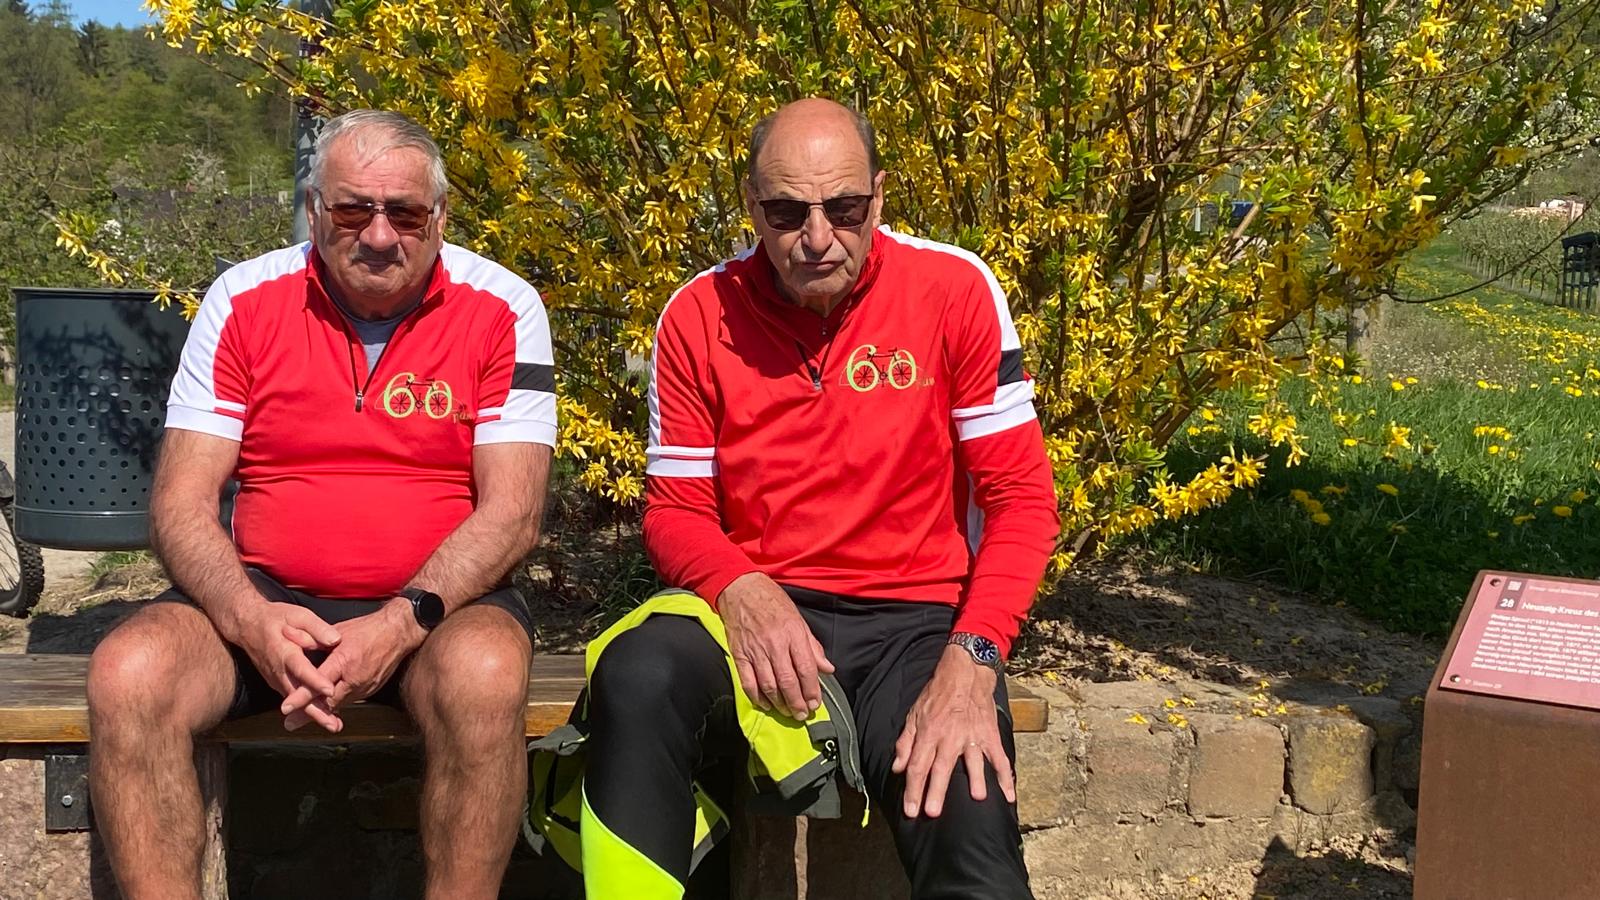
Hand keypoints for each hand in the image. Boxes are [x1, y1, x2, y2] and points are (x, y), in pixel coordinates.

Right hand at [219, 598, 344, 732]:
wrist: (246, 625)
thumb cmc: (275, 618)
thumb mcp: (297, 615)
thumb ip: (317, 628)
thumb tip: (336, 639)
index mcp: (284, 651)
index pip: (301, 668)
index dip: (315, 680)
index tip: (330, 690)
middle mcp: (278, 670)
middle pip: (297, 694)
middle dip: (315, 711)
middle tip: (333, 724)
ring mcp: (275, 679)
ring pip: (294, 700)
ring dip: (312, 714)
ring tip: (332, 725)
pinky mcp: (277, 682)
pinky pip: (292, 698)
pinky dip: (305, 709)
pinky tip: (323, 717)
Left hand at [279, 599, 425, 731]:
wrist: (398, 632)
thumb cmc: (369, 629)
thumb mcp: (338, 631)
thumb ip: (313, 639)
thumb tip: (288, 636)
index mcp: (344, 661)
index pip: (318, 683)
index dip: (300, 697)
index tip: (286, 708)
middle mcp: (355, 678)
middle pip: (327, 702)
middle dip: (307, 714)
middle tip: (290, 724)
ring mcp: (365, 686)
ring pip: (338, 704)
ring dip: (321, 712)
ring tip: (302, 720)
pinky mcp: (371, 690)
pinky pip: (349, 700)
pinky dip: (336, 705)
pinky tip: (325, 709)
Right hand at [719, 572, 833, 719]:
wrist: (741, 590)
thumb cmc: (772, 602)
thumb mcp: (798, 619)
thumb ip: (813, 647)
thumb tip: (827, 668)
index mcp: (793, 634)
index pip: (806, 668)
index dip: (812, 690)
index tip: (816, 703)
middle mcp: (775, 644)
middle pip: (788, 681)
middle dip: (797, 702)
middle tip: (803, 714)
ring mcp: (755, 650)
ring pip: (769, 685)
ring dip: (780, 703)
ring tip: (788, 712)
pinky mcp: (739, 655)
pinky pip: (748, 682)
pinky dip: (757, 697)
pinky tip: (766, 704)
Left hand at [892, 645, 1015, 818]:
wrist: (964, 673)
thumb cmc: (937, 695)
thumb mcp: (913, 715)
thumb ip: (905, 743)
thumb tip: (898, 768)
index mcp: (929, 734)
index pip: (918, 766)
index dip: (913, 790)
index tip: (911, 811)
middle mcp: (950, 738)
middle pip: (941, 769)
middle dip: (936, 792)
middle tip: (932, 813)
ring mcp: (972, 737)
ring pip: (972, 762)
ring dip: (975, 780)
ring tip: (976, 798)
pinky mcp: (989, 736)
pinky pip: (999, 758)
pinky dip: (1005, 776)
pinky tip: (1008, 794)